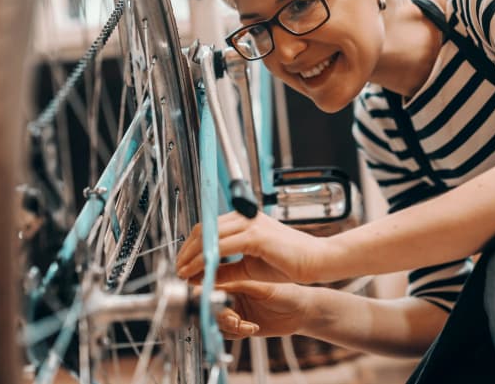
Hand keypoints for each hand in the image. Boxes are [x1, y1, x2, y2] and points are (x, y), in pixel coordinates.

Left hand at [176, 211, 336, 283]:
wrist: (316, 261)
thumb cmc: (289, 263)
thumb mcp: (249, 267)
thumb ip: (226, 269)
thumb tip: (201, 276)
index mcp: (244, 220)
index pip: (209, 227)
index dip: (192, 244)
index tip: (183, 262)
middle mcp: (245, 217)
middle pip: (205, 228)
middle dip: (187, 249)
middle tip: (178, 268)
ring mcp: (250, 224)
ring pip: (210, 236)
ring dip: (192, 256)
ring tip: (183, 272)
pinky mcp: (256, 235)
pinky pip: (222, 247)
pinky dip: (206, 260)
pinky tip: (199, 272)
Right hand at [215, 280, 311, 338]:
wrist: (303, 312)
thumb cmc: (287, 292)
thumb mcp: (260, 287)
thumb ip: (236, 284)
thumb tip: (213, 278)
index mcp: (234, 278)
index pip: (210, 284)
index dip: (206, 293)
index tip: (211, 301)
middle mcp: (232, 294)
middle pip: (210, 306)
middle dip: (220, 314)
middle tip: (234, 318)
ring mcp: (236, 310)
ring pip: (217, 321)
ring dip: (229, 326)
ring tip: (244, 325)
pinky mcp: (241, 325)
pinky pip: (228, 333)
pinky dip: (237, 333)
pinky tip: (253, 328)